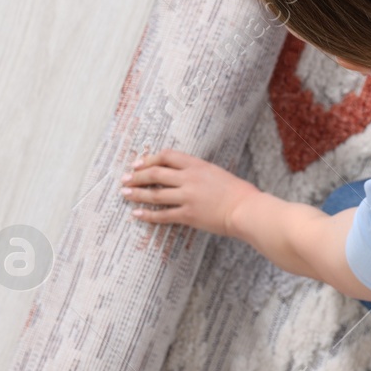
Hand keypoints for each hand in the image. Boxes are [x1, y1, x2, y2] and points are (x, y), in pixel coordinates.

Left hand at [121, 149, 259, 236]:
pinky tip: (136, 214)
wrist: (246, 209)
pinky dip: (148, 215)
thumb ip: (198, 172)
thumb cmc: (238, 192)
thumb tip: (181, 175)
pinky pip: (163, 215)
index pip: (167, 156)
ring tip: (124, 194)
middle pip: (155, 173)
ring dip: (137, 193)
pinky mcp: (188, 215)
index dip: (149, 159)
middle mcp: (189, 178)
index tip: (138, 164)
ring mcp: (187, 197)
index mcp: (197, 165)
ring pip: (155, 194)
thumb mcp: (216, 173)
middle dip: (137, 176)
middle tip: (125, 179)